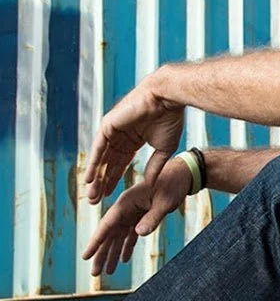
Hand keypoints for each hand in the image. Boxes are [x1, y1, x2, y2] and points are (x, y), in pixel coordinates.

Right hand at [83, 157, 192, 275]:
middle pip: (109, 234)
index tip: (86, 256)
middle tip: (95, 274)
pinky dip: (127, 247)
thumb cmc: (172, 185)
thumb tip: (139, 234)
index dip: (96, 242)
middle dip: (101, 254)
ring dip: (113, 254)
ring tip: (107, 272)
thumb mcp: (164, 202)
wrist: (181, 175)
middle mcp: (125, 208)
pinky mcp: (141, 216)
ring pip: (119, 237)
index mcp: (126, 202)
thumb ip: (152, 218)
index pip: (107, 224)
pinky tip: (124, 260)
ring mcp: (132, 213)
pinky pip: (131, 235)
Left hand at [85, 74, 184, 202]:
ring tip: (91, 194)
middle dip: (102, 182)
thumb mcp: (164, 149)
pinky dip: (93, 164)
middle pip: (108, 163)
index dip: (114, 179)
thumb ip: (155, 165)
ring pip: (101, 158)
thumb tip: (149, 182)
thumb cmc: (169, 119)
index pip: (120, 163)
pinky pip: (98, 149)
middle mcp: (120, 136)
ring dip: (95, 177)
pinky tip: (89, 178)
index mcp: (134, 140)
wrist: (166, 100)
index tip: (109, 195)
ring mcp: (112, 131)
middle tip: (96, 200)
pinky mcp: (108, 126)